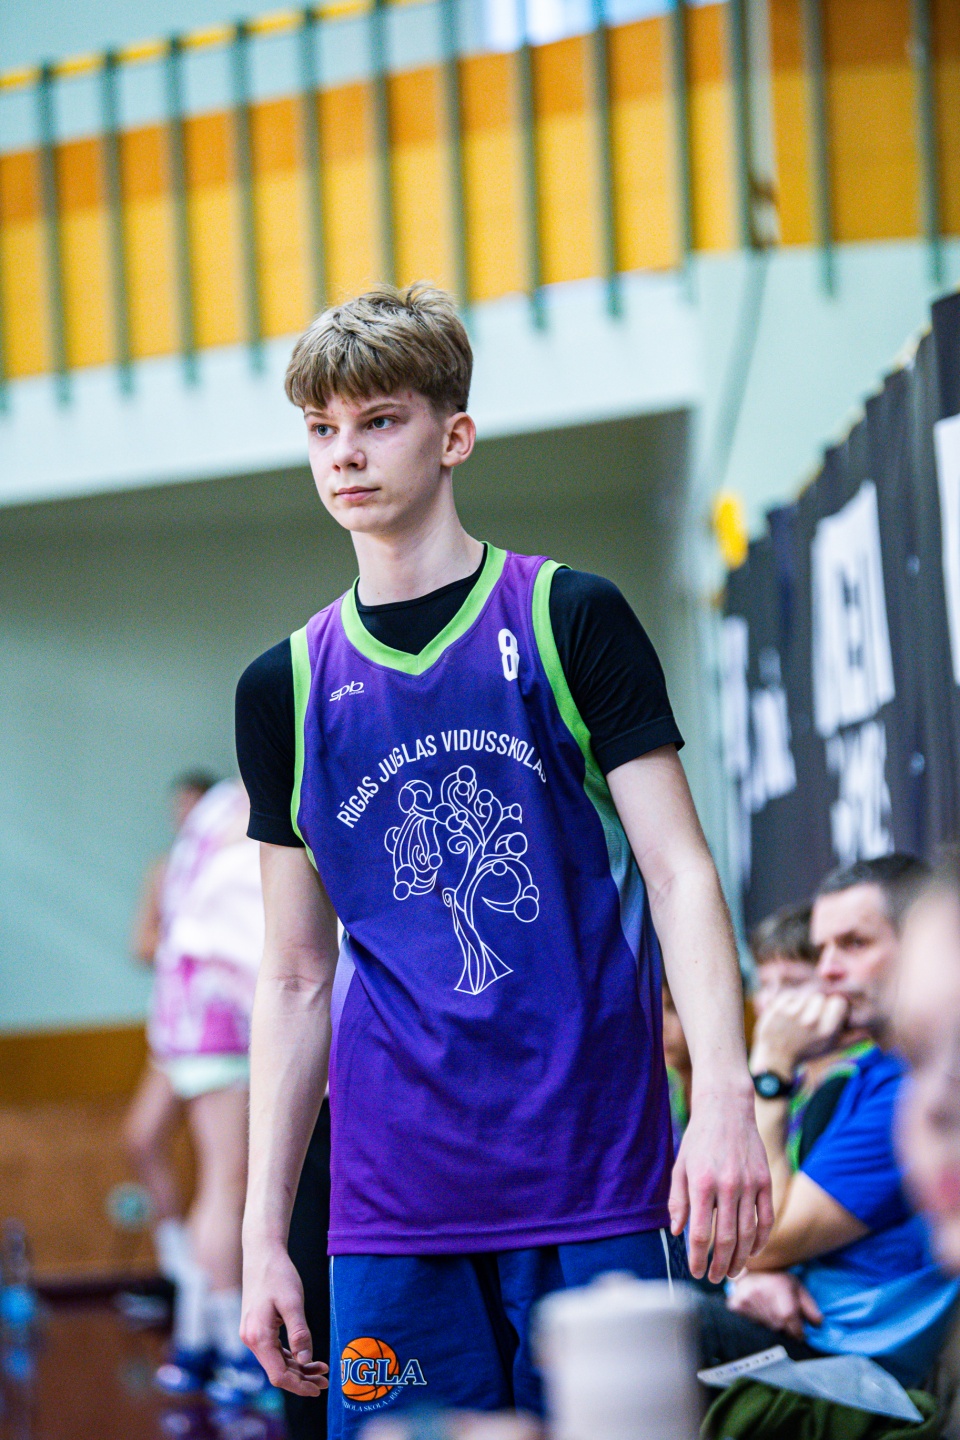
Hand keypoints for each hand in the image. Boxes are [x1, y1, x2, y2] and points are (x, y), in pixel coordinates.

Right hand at [241, 1237, 328, 1395]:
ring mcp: (252, 1334)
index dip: (299, 1386)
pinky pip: (274, 1350)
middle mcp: (251, 1340)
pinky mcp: (257, 1327)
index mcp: (258, 1337)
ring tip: (321, 1369)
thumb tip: (306, 1361)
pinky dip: (290, 1356)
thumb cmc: (278, 1275)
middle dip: (301, 1379)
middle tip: (325, 1381)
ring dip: (297, 1368)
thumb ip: (299, 1334)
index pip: (278, 1375)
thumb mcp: (293, 1303)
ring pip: (276, 1361)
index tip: (318, 1389)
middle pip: (277, 1371)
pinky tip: (305, 1356)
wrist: (262, 1253)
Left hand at [669, 1086, 773, 1282]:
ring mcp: (750, 1184)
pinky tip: (754, 1251)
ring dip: (742, 1258)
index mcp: (702, 1183)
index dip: (698, 1258)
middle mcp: (728, 1185)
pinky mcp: (766, 1181)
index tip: (696, 1271)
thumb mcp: (680, 1166)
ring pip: (749, 1233)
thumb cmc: (699, 1139)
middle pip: (727, 1239)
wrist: (726, 1109)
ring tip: (733, 1273)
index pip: (700, 1233)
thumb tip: (678, 1232)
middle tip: (714, 1278)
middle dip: (720, 1265)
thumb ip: (677, 1200)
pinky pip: (766, 1218)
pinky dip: (761, 1239)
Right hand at [727, 1270, 821, 1338]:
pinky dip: (756, 1322)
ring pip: (765, 1328)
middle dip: (785, 1329)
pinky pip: (749, 1324)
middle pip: (779, 1328)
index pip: (792, 1325)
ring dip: (771, 1325)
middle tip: (783, 1318)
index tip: (799, 1334)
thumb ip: (810, 1307)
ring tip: (770, 1311)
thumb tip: (818, 1325)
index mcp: (780, 1293)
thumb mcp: (797, 1287)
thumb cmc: (777, 1278)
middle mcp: (763, 1297)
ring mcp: (747, 1301)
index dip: (798, 1332)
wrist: (750, 1267)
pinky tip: (758, 1310)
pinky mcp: (735, 1305)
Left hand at [750, 987, 848, 1078]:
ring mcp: (792, 1014)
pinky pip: (791, 993)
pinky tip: (789, 1012)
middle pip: (821, 995)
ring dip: (804, 1000)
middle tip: (812, 1015)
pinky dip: (791, 999)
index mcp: (827, 1031)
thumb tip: (871, 1031)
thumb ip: (853, 1037)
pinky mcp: (776, 1008)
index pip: (839, 1002)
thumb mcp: (832, 1047)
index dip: (835, 1006)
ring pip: (805, 992)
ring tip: (800, 1015)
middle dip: (818, 1003)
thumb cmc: (808, 1050)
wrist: (776, 1058)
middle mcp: (810, 1022)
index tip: (830, 1013)